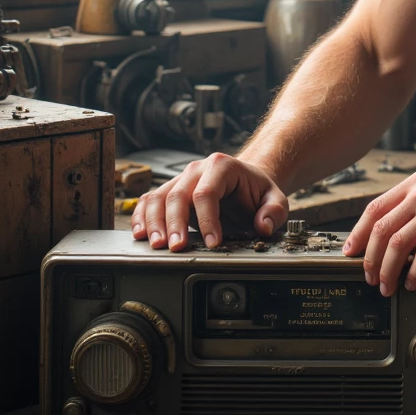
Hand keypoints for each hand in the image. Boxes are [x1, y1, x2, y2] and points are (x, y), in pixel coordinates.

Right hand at [131, 152, 287, 250]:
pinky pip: (148, 201)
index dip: (207, 220)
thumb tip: (262, 226)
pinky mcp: (169, 192)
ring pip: (157, 197)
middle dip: (175, 224)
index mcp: (221, 166)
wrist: (245, 181)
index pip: (207, 192)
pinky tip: (141, 234)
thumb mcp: (275, 198)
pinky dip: (142, 217)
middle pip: (177, 195)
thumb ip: (274, 211)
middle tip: (176, 248)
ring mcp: (180, 180)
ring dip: (153, 222)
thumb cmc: (256, 190)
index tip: (212, 243)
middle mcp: (196, 169)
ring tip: (157, 245)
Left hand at [342, 162, 415, 293]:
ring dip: (388, 271)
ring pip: (397, 245)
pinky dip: (414, 273)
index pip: (375, 208)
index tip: (351, 250)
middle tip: (369, 277)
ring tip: (387, 286)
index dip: (358, 233)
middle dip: (370, 259)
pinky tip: (413, 283)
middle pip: (381, 230)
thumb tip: (402, 224)